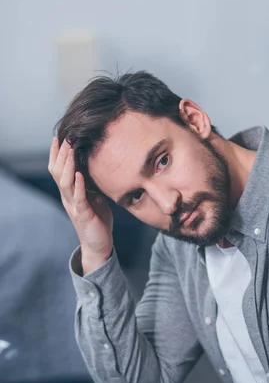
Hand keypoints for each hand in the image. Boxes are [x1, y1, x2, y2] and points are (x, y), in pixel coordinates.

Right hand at [48, 136, 113, 268]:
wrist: (99, 245)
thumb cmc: (98, 221)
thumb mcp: (95, 198)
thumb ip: (92, 184)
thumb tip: (96, 167)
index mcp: (70, 193)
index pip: (58, 170)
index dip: (56, 154)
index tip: (58, 137)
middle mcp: (68, 198)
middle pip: (57, 173)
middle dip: (61, 155)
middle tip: (64, 138)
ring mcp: (74, 206)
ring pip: (65, 182)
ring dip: (67, 165)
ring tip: (70, 150)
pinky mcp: (83, 214)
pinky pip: (79, 198)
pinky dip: (79, 185)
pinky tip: (80, 174)